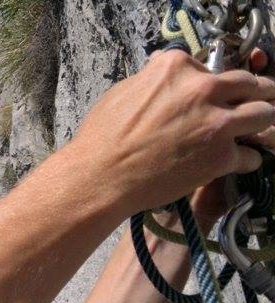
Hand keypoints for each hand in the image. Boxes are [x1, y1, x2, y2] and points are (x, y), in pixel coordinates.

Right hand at [72, 49, 274, 212]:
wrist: (101, 176)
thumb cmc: (102, 137)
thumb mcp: (122, 92)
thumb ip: (151, 78)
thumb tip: (160, 68)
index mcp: (176, 68)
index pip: (213, 68)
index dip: (213, 84)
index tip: (211, 96)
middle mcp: (202, 89)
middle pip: (249, 84)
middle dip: (250, 95)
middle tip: (246, 106)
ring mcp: (216, 122)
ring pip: (264, 114)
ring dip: (256, 123)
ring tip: (247, 133)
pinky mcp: (222, 155)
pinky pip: (251, 156)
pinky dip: (242, 160)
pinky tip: (228, 164)